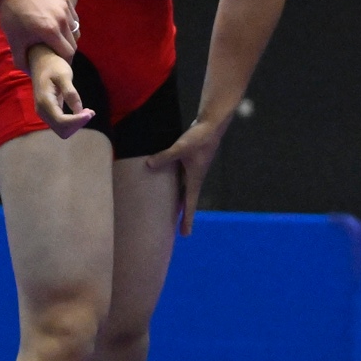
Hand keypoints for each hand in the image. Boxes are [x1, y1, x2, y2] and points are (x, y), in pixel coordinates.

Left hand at [0, 0, 77, 65]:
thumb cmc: (12, 17)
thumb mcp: (14, 42)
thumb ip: (22, 62)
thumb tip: (30, 75)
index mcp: (51, 31)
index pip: (68, 53)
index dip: (65, 62)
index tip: (59, 64)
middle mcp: (62, 19)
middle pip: (74, 43)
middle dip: (67, 51)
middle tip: (57, 54)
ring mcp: (64, 7)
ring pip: (75, 30)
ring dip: (68, 37)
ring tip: (57, 40)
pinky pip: (72, 17)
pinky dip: (68, 24)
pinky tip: (58, 26)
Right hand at [26, 46, 93, 137]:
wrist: (41, 62)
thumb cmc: (53, 66)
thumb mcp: (64, 75)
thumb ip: (70, 92)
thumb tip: (79, 110)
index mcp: (45, 101)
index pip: (61, 121)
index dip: (77, 121)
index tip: (91, 112)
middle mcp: (42, 111)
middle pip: (62, 130)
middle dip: (78, 123)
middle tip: (90, 111)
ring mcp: (44, 114)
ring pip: (62, 130)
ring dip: (77, 124)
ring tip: (88, 111)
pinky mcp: (49, 114)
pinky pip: (62, 125)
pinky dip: (74, 122)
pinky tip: (82, 112)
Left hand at [146, 117, 225, 234]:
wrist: (211, 125)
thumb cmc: (199, 137)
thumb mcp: (181, 147)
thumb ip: (165, 156)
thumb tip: (148, 164)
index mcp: (194, 179)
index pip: (189, 204)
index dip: (187, 220)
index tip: (185, 235)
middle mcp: (194, 178)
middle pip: (186, 201)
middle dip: (182, 216)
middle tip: (177, 232)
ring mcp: (192, 170)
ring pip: (183, 191)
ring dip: (177, 201)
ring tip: (170, 213)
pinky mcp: (189, 161)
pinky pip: (179, 179)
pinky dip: (173, 186)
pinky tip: (165, 186)